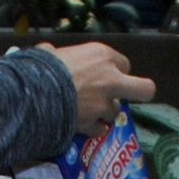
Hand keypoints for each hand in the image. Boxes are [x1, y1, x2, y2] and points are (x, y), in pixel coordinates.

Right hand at [39, 43, 155, 132]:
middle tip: (127, 95)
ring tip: (88, 111)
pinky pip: (99, 129)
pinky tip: (83, 124)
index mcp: (103, 55)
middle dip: (139, 92)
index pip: (124, 63)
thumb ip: (58, 53)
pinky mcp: (94, 123)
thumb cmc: (42, 67)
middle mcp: (110, 79)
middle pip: (144, 89)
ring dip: (104, 112)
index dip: (115, 70)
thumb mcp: (51, 52)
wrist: (34, 94)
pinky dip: (93, 128)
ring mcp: (104, 104)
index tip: (104, 74)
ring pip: (115, 112)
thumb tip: (47, 50)